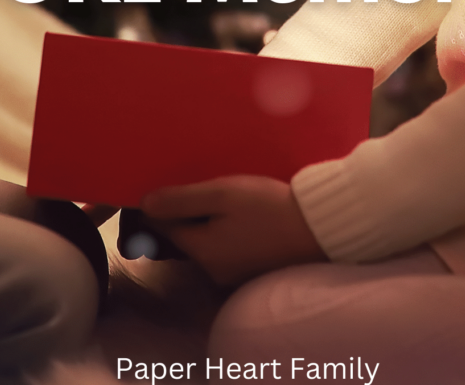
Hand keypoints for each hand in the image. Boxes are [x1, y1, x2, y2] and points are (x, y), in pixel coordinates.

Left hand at [140, 176, 326, 285]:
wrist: (319, 227)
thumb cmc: (268, 207)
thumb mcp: (222, 194)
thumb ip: (182, 200)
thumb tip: (145, 204)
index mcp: (202, 251)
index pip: (165, 228)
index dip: (160, 207)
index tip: (160, 188)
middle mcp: (213, 270)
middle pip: (186, 239)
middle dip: (186, 217)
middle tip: (196, 189)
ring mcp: (235, 275)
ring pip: (208, 245)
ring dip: (208, 226)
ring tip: (221, 200)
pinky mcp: (254, 272)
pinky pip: (228, 250)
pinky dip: (228, 234)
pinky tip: (241, 218)